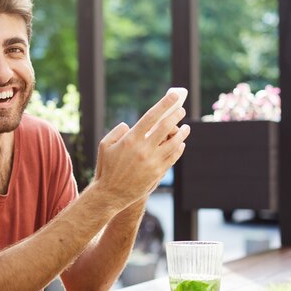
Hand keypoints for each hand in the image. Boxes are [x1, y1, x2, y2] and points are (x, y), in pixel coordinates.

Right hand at [93, 91, 189, 209]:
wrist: (110, 194)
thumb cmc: (106, 168)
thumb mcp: (104, 145)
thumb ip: (117, 131)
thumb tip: (129, 125)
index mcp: (130, 139)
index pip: (151, 116)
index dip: (164, 104)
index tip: (174, 96)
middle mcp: (143, 149)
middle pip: (166, 127)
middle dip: (176, 116)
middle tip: (181, 110)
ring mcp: (152, 162)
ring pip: (174, 143)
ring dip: (182, 133)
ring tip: (185, 128)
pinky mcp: (158, 173)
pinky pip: (173, 157)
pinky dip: (179, 148)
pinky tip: (181, 144)